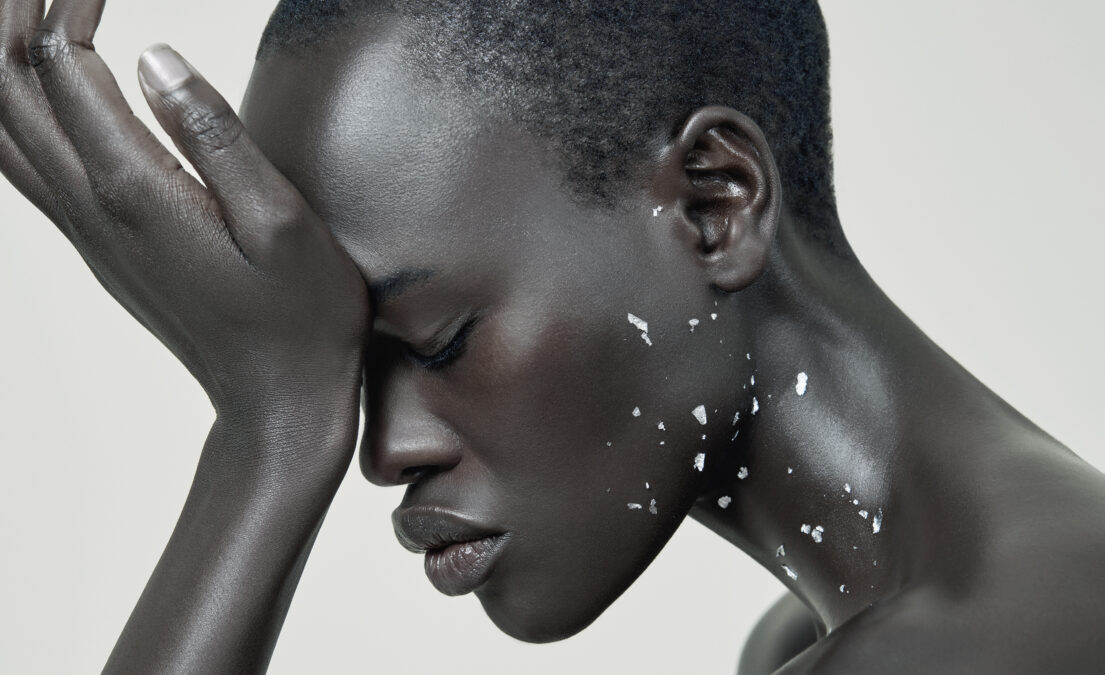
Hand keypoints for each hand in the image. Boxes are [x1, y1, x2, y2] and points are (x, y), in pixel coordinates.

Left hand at [0, 1, 368, 448]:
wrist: (277, 403)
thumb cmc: (301, 317)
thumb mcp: (284, 223)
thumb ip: (216, 136)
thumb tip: (150, 55)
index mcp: (135, 189)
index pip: (61, 63)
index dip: (68, 2)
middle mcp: (91, 207)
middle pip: (6, 87)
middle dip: (16, 16)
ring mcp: (85, 230)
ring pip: (1, 128)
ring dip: (5, 62)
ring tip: (38, 16)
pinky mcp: (97, 246)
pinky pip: (22, 167)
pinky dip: (14, 111)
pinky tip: (42, 89)